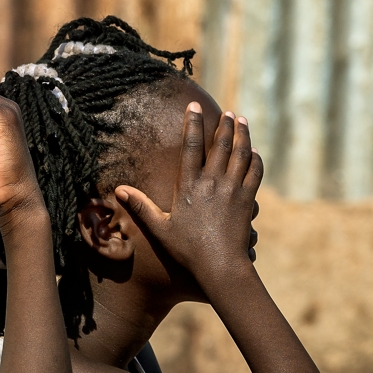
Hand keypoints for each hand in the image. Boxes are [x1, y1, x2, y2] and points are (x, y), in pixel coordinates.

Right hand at [111, 104, 262, 291]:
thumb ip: (140, 206)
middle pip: (220, 144)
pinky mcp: (247, 200)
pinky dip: (254, 159)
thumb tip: (118, 190)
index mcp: (189, 185)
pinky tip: (254, 152)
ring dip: (241, 134)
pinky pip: (254, 172)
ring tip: (241, 121)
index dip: (192, 123)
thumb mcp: (160, 228)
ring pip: (240, 153)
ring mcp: (232, 190)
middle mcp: (212, 182)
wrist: (219, 266)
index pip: (191, 145)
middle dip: (223, 124)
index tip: (193, 106)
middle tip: (226, 112)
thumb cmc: (187, 251)